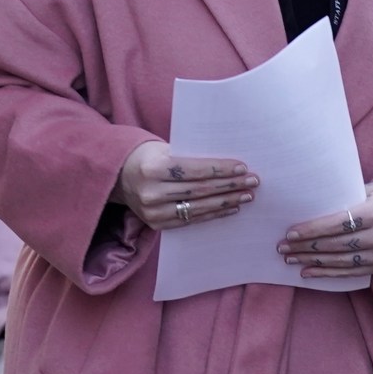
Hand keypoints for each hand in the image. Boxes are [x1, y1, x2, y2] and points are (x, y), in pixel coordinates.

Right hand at [112, 141, 259, 229]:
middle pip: (200, 190)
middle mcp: (152, 192)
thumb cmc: (148, 156)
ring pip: (198, 207)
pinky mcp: (157, 225)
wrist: (119, 176)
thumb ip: (190, 156)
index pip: (195, 170)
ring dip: (227, 202)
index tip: (243, 167)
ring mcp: (153, 212)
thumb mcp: (164, 149)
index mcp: (154, 168)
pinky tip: (230, 208)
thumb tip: (227, 162)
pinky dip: (213, 214)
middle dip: (230, 185)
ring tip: (247, 196)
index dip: (221, 169)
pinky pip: (191, 220)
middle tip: (253, 181)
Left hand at [276, 180, 372, 277]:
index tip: (291, 232)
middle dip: (306, 247)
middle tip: (282, 247)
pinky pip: (350, 273)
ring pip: (340, 262)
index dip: (312, 230)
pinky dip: (327, 274)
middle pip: (335, 245)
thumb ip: (346, 198)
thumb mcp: (370, 189)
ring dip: (312, 261)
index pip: (337, 224)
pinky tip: (308, 272)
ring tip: (290, 259)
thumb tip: (312, 205)